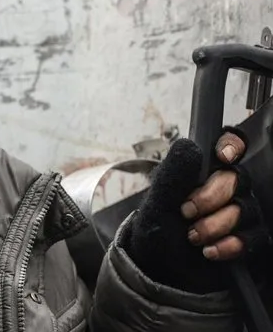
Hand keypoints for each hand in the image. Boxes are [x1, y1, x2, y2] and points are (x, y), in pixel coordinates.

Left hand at [125, 134, 268, 293]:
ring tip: (192, 235)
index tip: (223, 157)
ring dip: (215, 224)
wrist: (158, 267)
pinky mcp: (246, 239)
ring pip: (246, 209)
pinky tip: (208, 251)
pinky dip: (229, 245)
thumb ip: (173, 173)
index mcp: (201, 171)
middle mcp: (225, 188)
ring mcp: (238, 213)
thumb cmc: (157, 229)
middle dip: (211, 197)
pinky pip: (254, 238)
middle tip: (186, 212)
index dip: (232, 145)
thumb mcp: (157, 201)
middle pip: (237, 179)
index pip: (228, 146)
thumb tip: (190, 145)